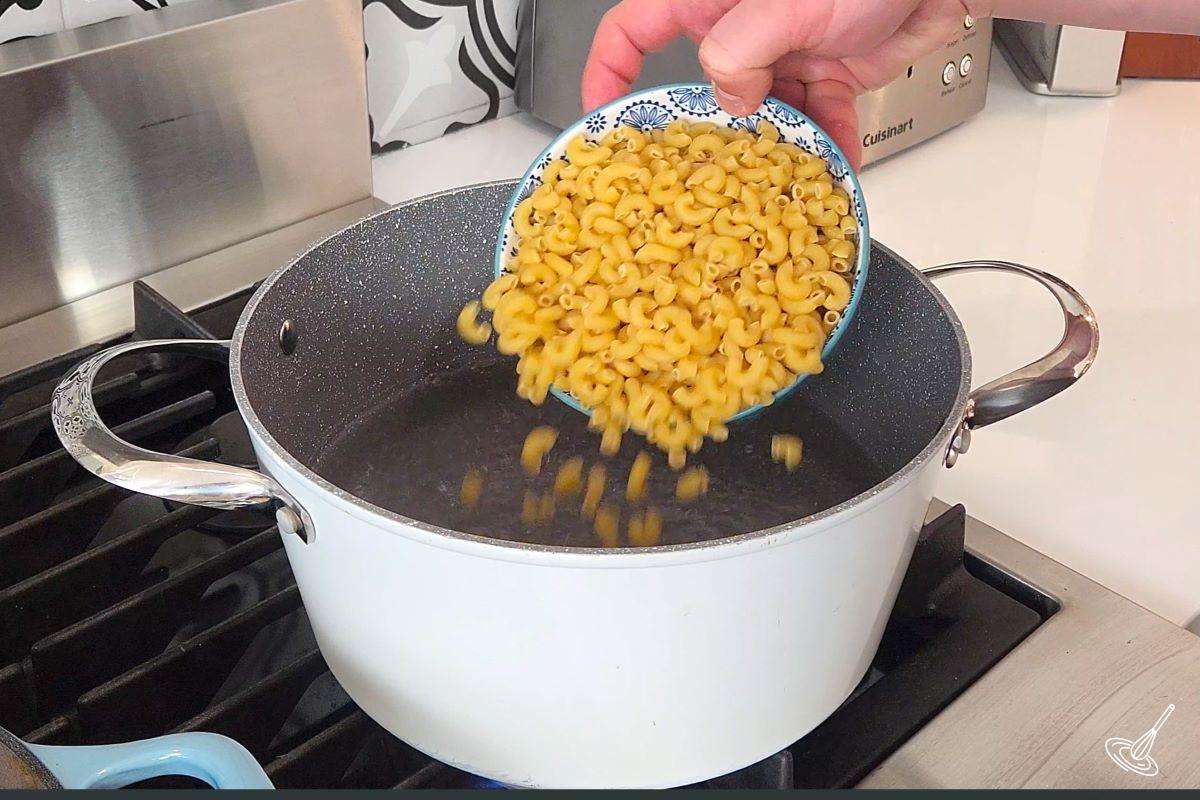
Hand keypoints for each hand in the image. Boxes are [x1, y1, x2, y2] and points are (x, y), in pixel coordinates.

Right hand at [581, 0, 981, 168]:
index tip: (602, 117)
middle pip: (701, 87)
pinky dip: (826, 141)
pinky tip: (835, 161)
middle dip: (709, 130)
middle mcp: (740, 26)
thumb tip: (725, 98)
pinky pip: (812, 116)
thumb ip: (740, 53)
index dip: (608, 73)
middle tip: (706, 171)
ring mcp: (781, 51)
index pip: (633, 31)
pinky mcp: (823, 70)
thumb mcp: (787, 3)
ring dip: (774, 146)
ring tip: (780, 178)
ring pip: (759, 113)